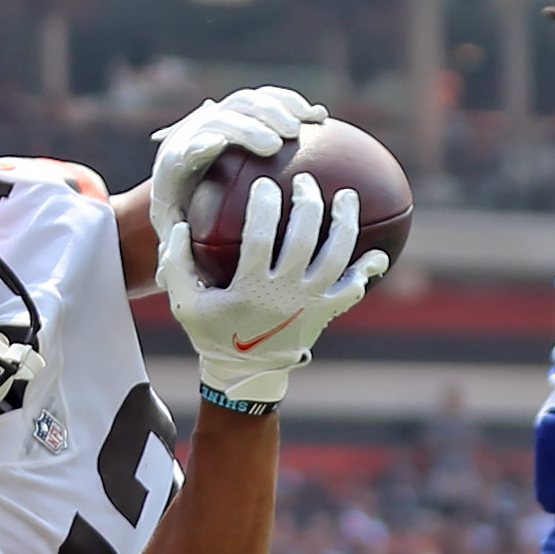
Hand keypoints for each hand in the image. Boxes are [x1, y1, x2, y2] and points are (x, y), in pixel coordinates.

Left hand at [148, 86, 325, 239]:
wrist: (184, 187)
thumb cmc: (184, 224)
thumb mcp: (175, 240)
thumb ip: (172, 254)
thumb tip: (162, 276)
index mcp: (174, 166)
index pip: (185, 147)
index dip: (200, 142)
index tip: (218, 145)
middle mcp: (195, 132)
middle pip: (221, 116)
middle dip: (248, 124)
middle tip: (277, 142)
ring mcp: (221, 117)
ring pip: (247, 100)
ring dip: (275, 108)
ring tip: (300, 128)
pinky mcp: (244, 111)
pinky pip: (270, 98)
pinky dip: (292, 104)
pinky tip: (317, 117)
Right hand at [159, 172, 386, 404]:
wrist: (245, 372)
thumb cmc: (213, 330)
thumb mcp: (184, 302)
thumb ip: (176, 264)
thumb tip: (179, 224)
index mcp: (249, 287)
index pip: (260, 236)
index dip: (264, 206)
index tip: (265, 182)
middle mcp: (284, 293)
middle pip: (304, 239)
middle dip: (308, 203)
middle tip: (306, 181)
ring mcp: (309, 304)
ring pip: (336, 257)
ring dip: (345, 224)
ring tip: (347, 197)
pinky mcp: (326, 313)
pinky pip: (353, 289)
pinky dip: (367, 271)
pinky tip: (378, 253)